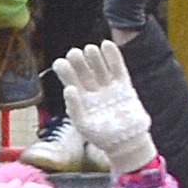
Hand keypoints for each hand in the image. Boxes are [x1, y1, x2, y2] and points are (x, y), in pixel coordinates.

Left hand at [57, 41, 155, 169]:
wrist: (126, 142)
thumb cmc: (101, 136)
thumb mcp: (83, 124)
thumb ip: (75, 107)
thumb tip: (68, 88)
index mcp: (79, 99)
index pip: (70, 81)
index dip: (65, 71)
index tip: (60, 62)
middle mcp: (92, 91)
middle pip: (84, 72)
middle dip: (79, 62)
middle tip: (74, 53)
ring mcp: (108, 87)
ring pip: (99, 68)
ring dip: (94, 58)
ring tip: (89, 49)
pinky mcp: (123, 86)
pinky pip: (117, 69)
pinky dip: (113, 57)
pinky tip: (107, 45)